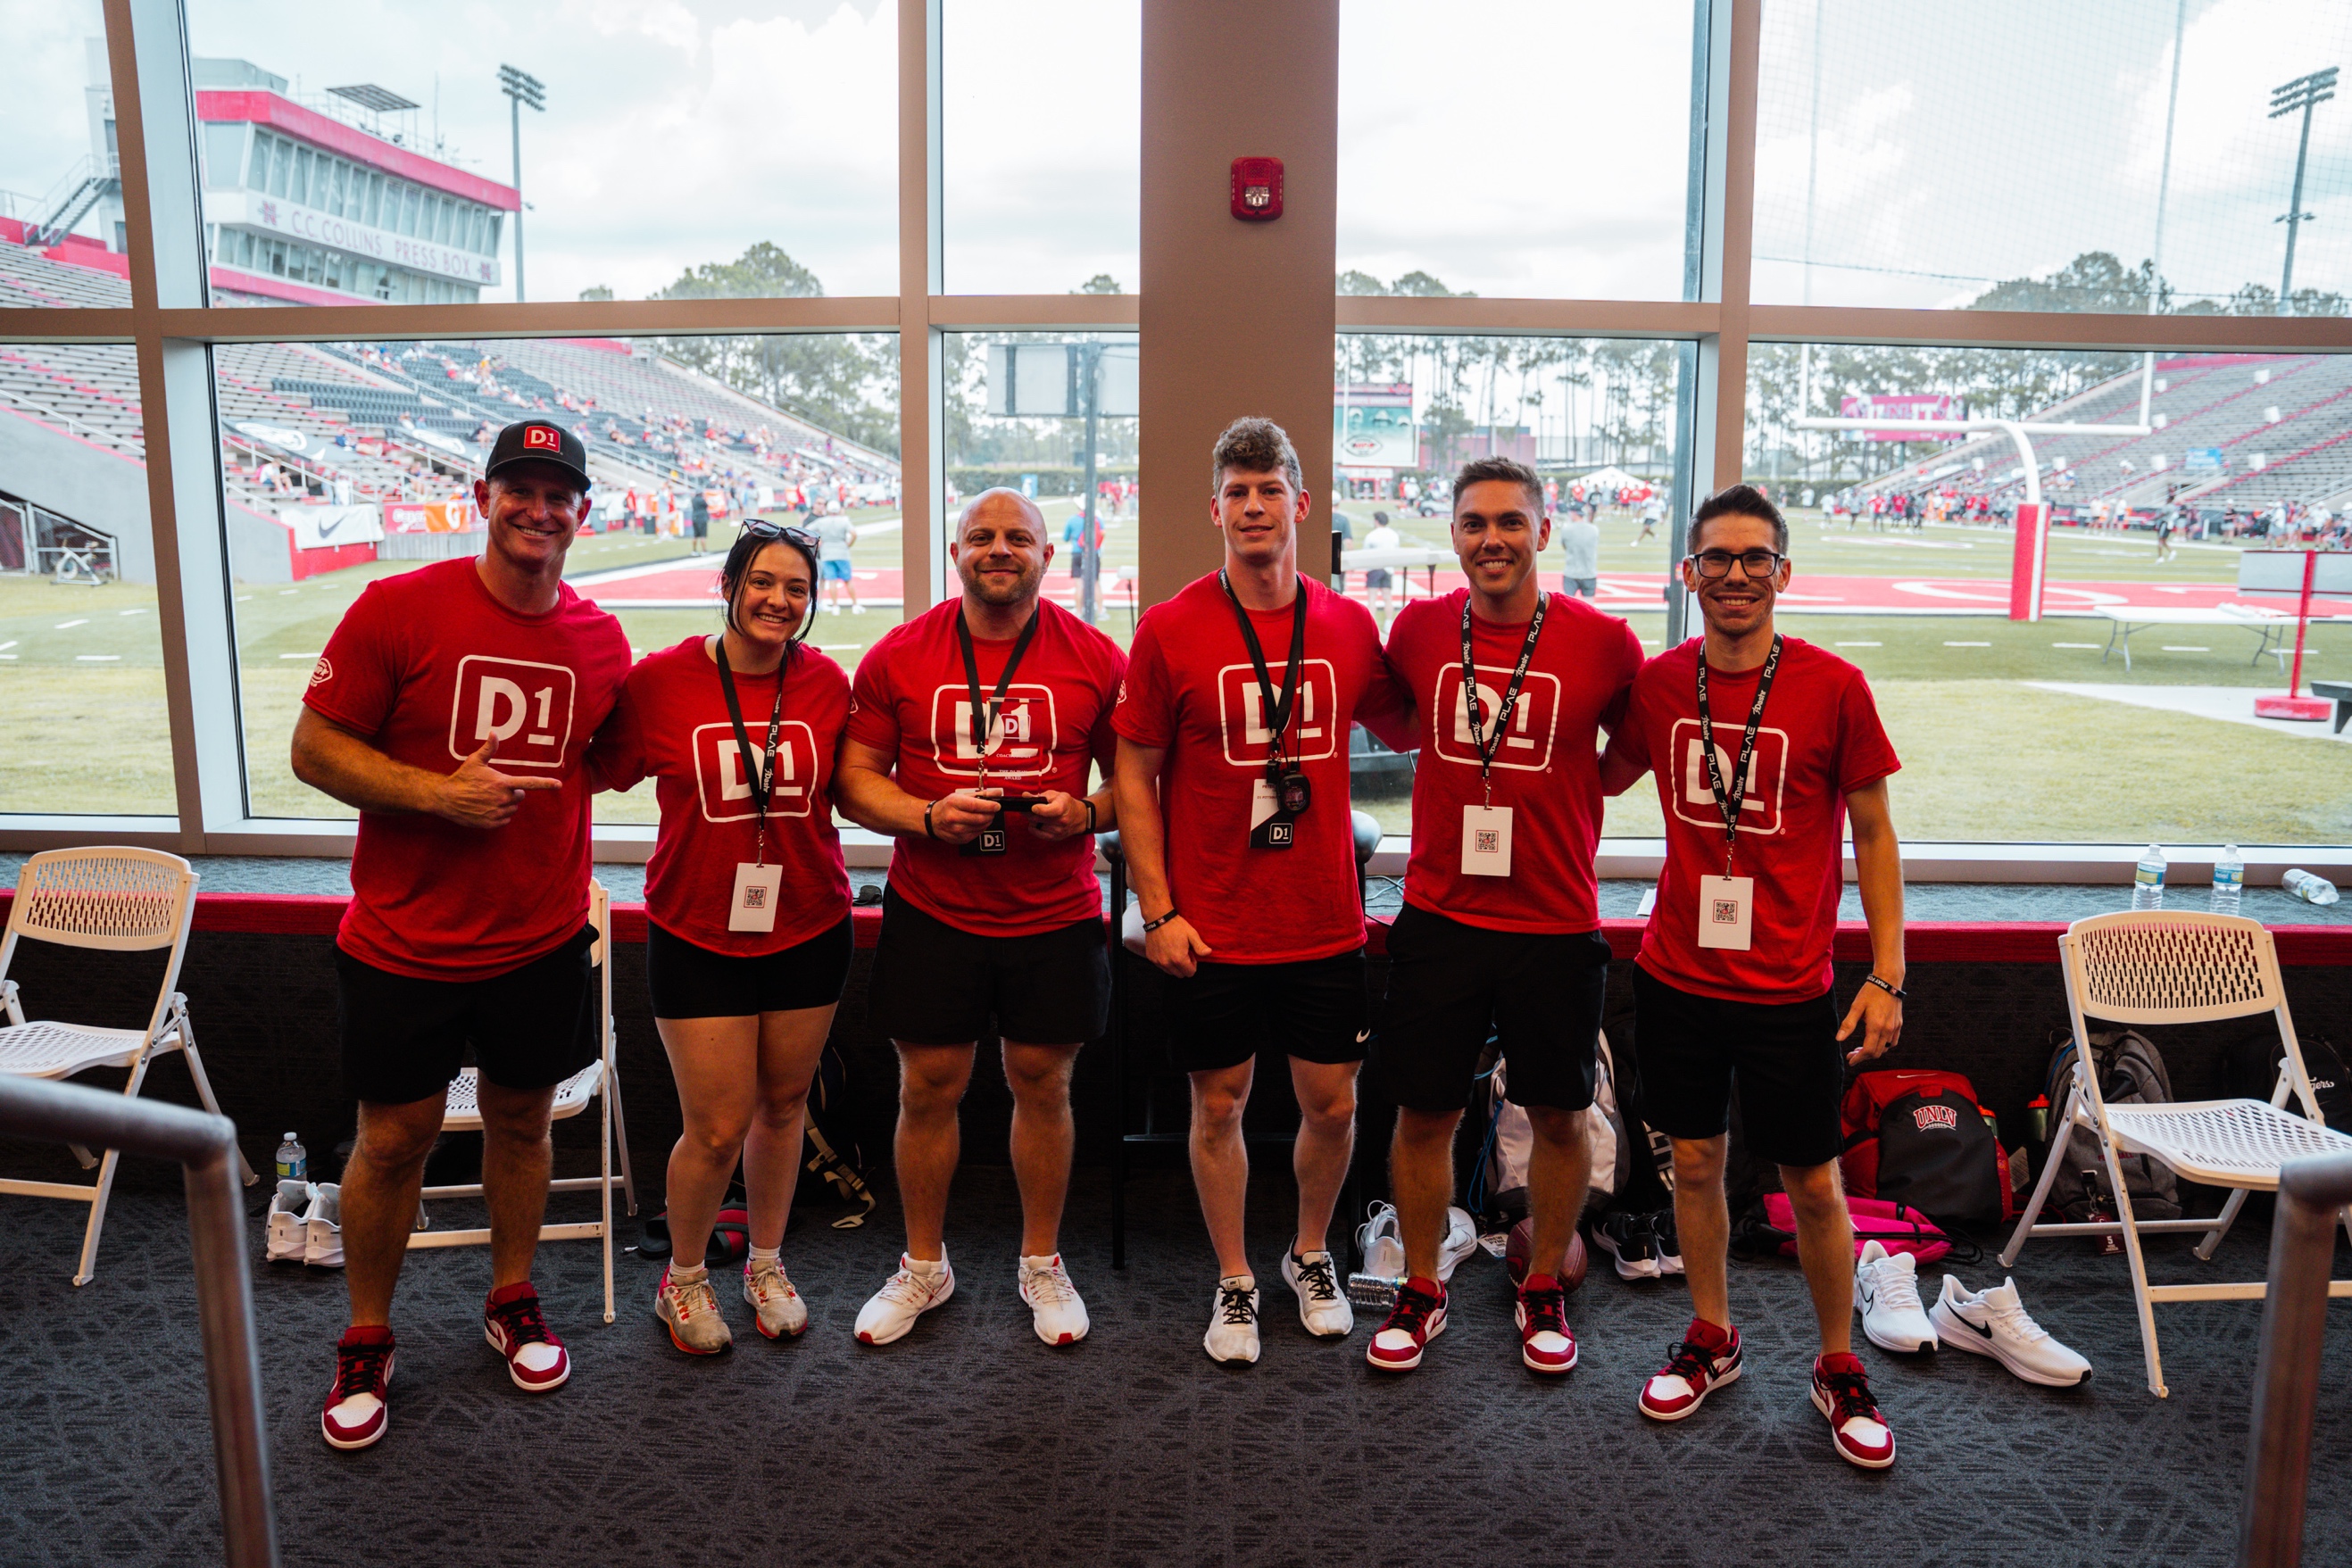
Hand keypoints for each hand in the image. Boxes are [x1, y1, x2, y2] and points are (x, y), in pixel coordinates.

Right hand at [433, 741, 562, 828]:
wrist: (446, 798)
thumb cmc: (462, 778)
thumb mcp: (475, 761)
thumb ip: (489, 748)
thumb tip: (494, 732)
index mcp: (503, 783)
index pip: (529, 783)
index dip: (545, 783)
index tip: (559, 785)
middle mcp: (503, 799)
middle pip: (520, 796)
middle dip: (512, 792)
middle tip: (496, 788)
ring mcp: (498, 812)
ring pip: (513, 809)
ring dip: (506, 804)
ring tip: (489, 798)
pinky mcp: (492, 823)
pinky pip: (505, 820)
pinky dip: (499, 815)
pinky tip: (486, 808)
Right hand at [925, 789, 1000, 844]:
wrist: (933, 820)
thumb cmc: (948, 806)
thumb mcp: (961, 796)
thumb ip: (981, 794)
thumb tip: (998, 793)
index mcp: (953, 803)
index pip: (975, 806)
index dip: (988, 806)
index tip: (997, 806)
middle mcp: (953, 817)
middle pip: (979, 818)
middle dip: (990, 815)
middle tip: (992, 811)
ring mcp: (955, 830)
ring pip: (980, 827)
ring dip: (987, 822)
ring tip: (985, 816)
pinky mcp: (959, 839)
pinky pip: (976, 834)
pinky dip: (981, 828)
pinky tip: (978, 823)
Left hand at [1024, 790, 1090, 841]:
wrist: (1078, 817)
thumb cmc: (1066, 804)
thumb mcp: (1056, 795)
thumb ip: (1039, 796)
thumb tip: (1024, 796)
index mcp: (1063, 807)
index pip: (1051, 810)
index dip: (1040, 809)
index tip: (1033, 807)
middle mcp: (1062, 821)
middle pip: (1038, 818)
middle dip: (1028, 812)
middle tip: (1025, 808)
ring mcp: (1058, 831)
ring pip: (1035, 825)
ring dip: (1031, 819)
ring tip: (1035, 814)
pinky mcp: (1054, 838)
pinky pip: (1036, 833)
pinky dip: (1033, 827)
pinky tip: (1037, 822)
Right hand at [1144, 912, 1211, 977]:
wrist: (1158, 918)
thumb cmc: (1176, 926)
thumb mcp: (1192, 934)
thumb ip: (1200, 947)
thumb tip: (1208, 953)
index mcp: (1179, 959)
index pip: (1190, 973)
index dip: (1193, 964)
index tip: (1190, 954)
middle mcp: (1167, 963)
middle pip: (1180, 974)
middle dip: (1184, 966)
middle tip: (1183, 952)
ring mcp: (1157, 961)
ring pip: (1170, 972)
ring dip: (1174, 965)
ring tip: (1175, 951)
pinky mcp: (1151, 958)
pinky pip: (1161, 966)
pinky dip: (1165, 961)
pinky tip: (1167, 949)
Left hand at [1838, 981, 1903, 1066]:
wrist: (1889, 981)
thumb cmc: (1870, 992)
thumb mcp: (1856, 1006)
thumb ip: (1848, 1024)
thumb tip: (1839, 1039)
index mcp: (1876, 1026)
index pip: (1868, 1050)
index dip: (1859, 1058)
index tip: (1850, 1060)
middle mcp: (1888, 1029)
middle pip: (1877, 1052)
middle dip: (1864, 1056)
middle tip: (1851, 1054)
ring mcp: (1895, 1027)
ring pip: (1886, 1048)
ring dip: (1873, 1052)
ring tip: (1861, 1048)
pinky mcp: (1898, 1024)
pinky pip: (1893, 1041)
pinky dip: (1884, 1046)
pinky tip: (1875, 1041)